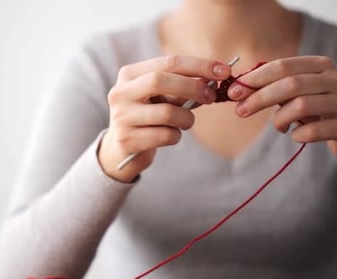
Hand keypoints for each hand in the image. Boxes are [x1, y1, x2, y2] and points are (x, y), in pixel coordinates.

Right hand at [98, 56, 231, 181]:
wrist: (121, 149)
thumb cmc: (147, 117)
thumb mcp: (161, 97)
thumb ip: (181, 87)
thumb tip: (214, 78)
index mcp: (129, 75)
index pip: (168, 63)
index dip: (199, 65)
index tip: (224, 71)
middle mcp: (121, 93)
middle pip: (160, 81)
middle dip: (193, 87)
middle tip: (210, 96)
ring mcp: (121, 117)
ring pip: (167, 112)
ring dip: (186, 118)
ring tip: (186, 122)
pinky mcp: (127, 139)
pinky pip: (165, 135)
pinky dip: (176, 136)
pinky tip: (171, 135)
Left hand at [227, 56, 336, 154]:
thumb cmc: (318, 108)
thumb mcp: (300, 91)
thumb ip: (276, 86)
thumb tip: (239, 88)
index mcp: (320, 66)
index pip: (282, 66)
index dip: (255, 79)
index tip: (233, 91)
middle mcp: (334, 80)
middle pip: (290, 84)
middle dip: (259, 98)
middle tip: (240, 111)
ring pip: (301, 105)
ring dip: (279, 118)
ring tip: (279, 126)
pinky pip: (315, 130)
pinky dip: (298, 134)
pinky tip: (295, 135)